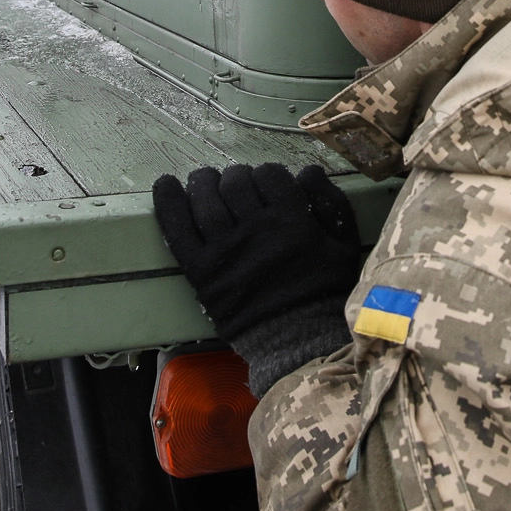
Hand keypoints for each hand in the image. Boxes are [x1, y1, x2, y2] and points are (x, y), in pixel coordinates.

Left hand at [152, 164, 360, 342]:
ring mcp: (224, 250)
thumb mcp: (344, 245)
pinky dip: (169, 204)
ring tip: (206, 181)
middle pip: (236, 183)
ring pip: (206, 200)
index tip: (267, 184)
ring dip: (204, 183)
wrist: (298, 339)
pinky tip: (166, 185)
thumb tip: (308, 171)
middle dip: (237, 177)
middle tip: (238, 186)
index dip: (268, 175)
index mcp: (291, 220)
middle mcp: (255, 229)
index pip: (270, 176)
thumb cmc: (323, 291)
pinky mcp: (201, 270)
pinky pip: (178, 230)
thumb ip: (331, 203)